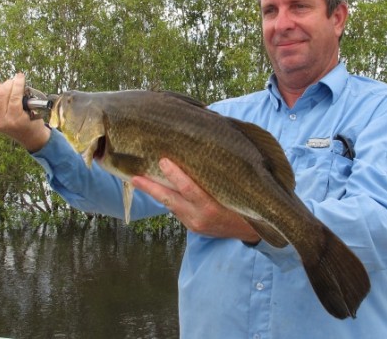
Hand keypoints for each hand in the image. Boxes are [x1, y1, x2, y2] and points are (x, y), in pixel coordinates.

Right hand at [0, 70, 50, 151]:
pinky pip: (15, 96)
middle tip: (15, 87)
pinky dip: (19, 85)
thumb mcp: (1, 104)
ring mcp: (1, 120)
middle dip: (7, 85)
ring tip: (19, 87)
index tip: (6, 88)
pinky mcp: (14, 118)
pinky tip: (21, 80)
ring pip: (4, 92)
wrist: (31, 135)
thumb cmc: (16, 117)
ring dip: (13, 84)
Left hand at [132, 158, 260, 243]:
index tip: (163, 161)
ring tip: (139, 179)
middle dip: (151, 187)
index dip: (174, 175)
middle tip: (135, 176)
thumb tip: (202, 154)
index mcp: (211, 207)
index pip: (188, 188)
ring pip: (170, 205)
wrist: (252, 232)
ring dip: (155, 192)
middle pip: (170, 200)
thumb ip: (216, 177)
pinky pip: (177, 210)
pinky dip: (168, 199)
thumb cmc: (245, 205)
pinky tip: (159, 189)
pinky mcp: (192, 228)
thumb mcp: (234, 191)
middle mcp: (199, 217)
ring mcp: (194, 224)